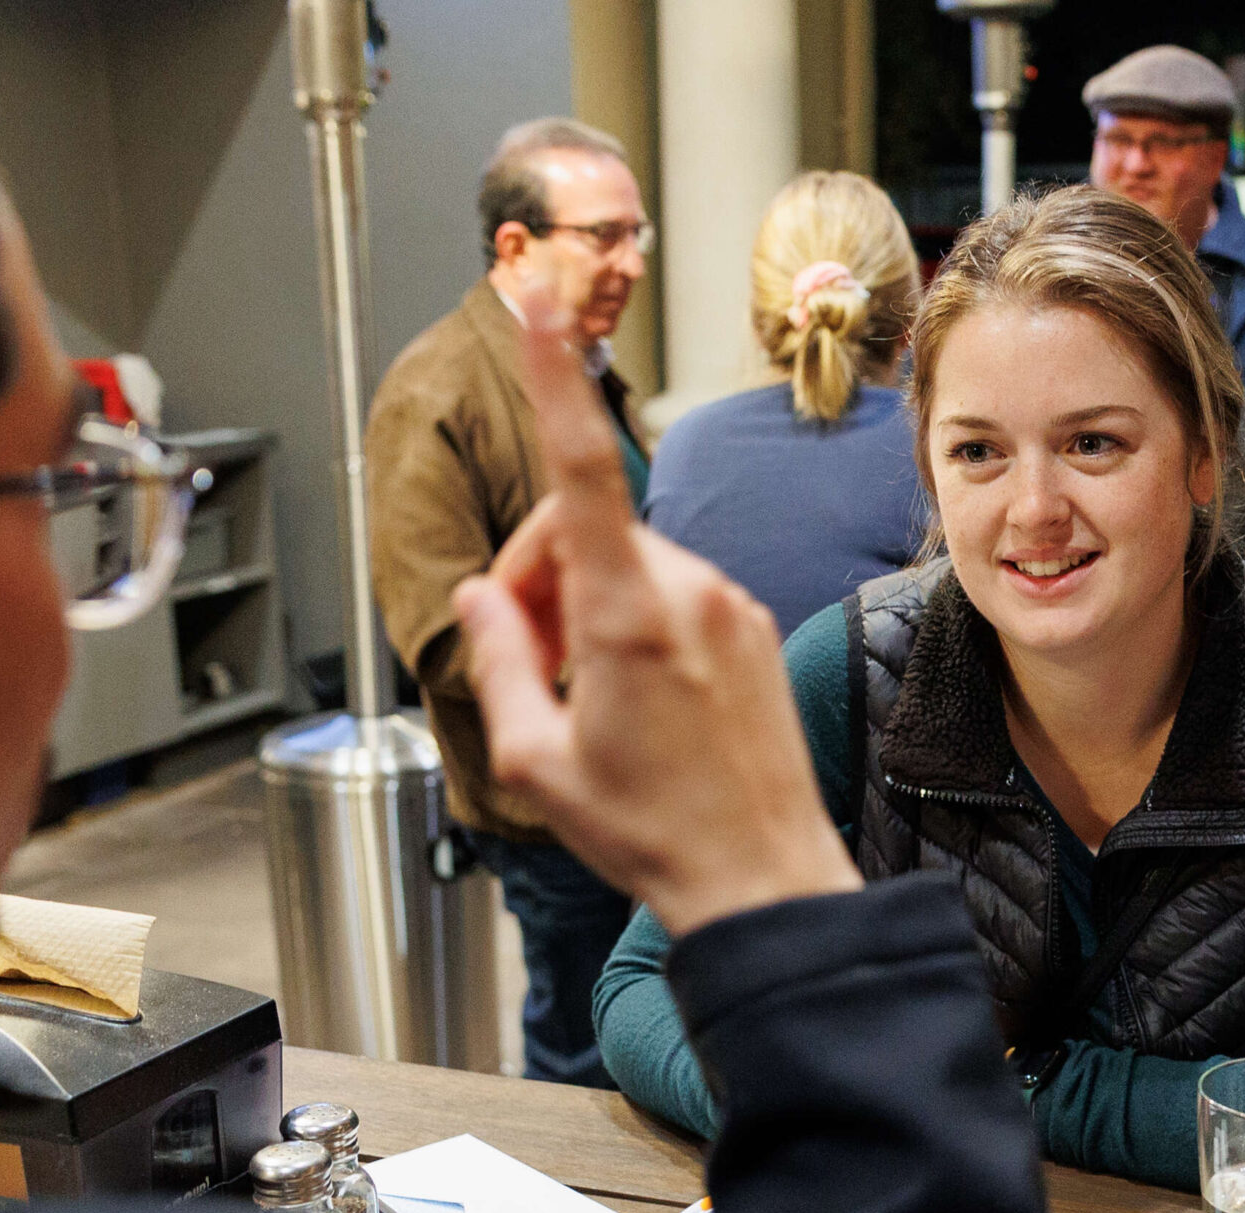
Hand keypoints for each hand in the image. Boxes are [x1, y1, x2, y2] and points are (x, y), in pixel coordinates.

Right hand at [453, 282, 860, 936]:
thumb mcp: (537, 760)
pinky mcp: (751, 627)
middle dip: (537, 580)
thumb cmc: (655, 832)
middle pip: (583, 531)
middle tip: (525, 667)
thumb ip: (494, 662)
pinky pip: (674, 594)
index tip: (543, 301)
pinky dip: (634, 625)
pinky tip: (634, 701)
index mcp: (627, 616)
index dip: (555, 379)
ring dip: (586, 608)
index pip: (582, 468)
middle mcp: (689, 592)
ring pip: (627, 564)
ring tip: (584, 701)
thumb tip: (480, 598)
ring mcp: (729, 606)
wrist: (764, 879)